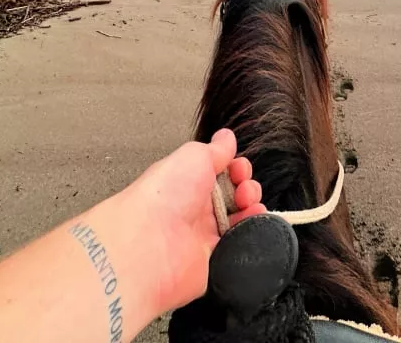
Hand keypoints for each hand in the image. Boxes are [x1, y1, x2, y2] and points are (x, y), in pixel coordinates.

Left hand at [121, 129, 264, 313]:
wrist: (148, 247)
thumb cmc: (161, 198)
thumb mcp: (193, 156)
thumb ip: (216, 149)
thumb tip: (226, 137)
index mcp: (188, 182)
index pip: (221, 173)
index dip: (237, 168)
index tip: (239, 168)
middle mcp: (194, 209)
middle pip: (234, 196)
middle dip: (247, 187)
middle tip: (242, 189)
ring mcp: (203, 236)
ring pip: (239, 220)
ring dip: (252, 208)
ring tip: (249, 205)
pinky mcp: (212, 262)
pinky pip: (239, 247)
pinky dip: (251, 235)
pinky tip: (252, 224)